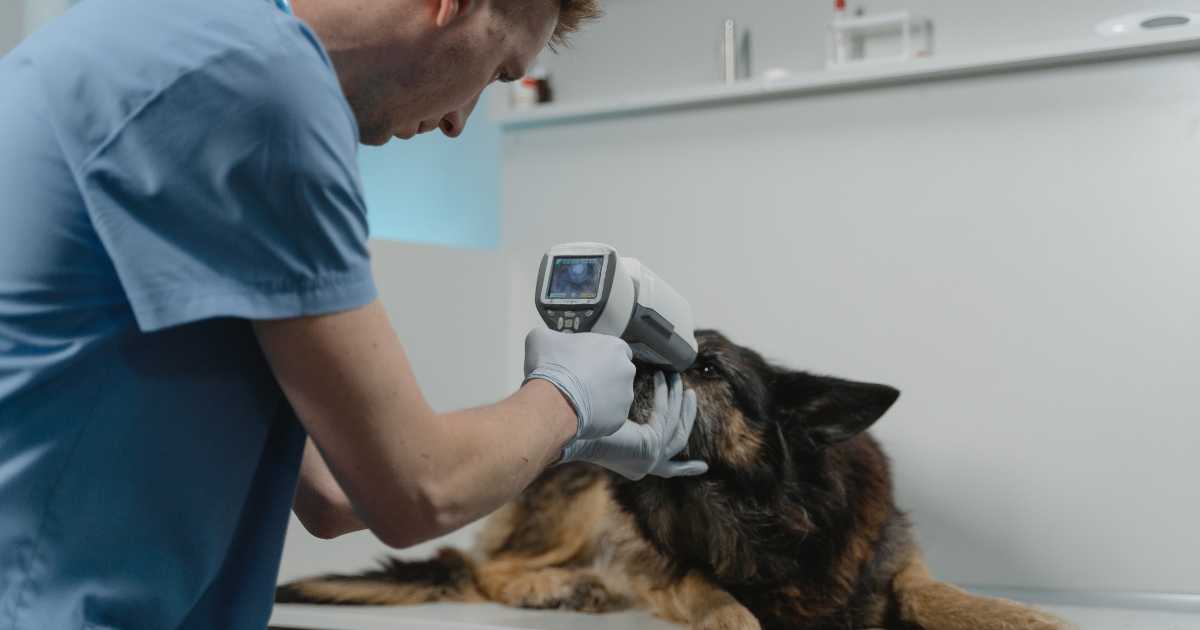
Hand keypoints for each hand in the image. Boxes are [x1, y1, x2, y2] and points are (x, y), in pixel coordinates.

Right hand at [523, 327, 634, 440]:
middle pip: (617, 373)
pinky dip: (598, 417)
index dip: (599, 356)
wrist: (552, 400)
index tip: (585, 363)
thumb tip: (549, 341)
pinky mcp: (619, 418)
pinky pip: (610, 417)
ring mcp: (625, 395)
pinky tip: (580, 414)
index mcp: (614, 346)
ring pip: (615, 397)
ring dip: (601, 398)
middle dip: (603, 378)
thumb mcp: (540, 338)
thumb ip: (552, 336)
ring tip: (578, 401)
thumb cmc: (549, 366)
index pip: (615, 350)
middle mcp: (626, 370)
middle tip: (580, 383)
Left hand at [561, 372, 707, 479]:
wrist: (568, 431)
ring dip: (679, 401)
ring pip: (675, 428)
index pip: (668, 470)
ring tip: (677, 378)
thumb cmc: (580, 424)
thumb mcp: (611, 423)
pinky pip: (665, 417)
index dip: (686, 469)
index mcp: (635, 464)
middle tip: (691, 394)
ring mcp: (648, 459)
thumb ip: (626, 422)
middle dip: (687, 417)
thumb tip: (625, 396)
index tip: (703, 467)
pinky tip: (662, 378)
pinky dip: (665, 396)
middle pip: (678, 441)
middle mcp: (644, 466)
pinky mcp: (649, 446)